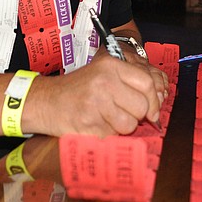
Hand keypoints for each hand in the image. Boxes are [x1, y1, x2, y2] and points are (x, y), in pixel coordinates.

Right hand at [24, 51, 166, 137]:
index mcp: (110, 66)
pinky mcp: (89, 124)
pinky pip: (112, 136)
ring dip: (120, 127)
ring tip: (104, 118)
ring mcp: (96, 104)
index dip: (153, 101)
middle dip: (135, 116)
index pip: (147, 84)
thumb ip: (129, 83)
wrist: (45, 101)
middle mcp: (104, 82)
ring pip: (129, 125)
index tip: (151, 112)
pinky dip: (106, 135)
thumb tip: (156, 106)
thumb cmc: (78, 89)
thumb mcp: (102, 73)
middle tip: (120, 113)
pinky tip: (93, 124)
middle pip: (141, 107)